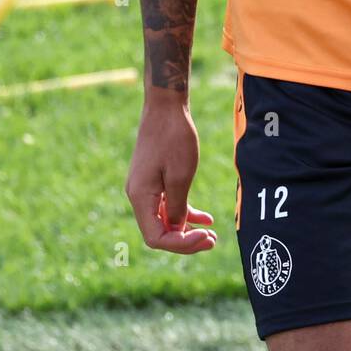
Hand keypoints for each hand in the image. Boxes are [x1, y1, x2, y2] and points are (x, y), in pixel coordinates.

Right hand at [126, 97, 216, 253]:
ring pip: (164, 220)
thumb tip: (177, 230)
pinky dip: (184, 212)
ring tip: (210, 235)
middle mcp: (138, 197)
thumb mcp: (180, 175)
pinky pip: (167, 205)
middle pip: (159, 232)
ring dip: (186, 229)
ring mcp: (145, 188)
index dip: (180, 244)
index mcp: (140, 197)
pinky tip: (205, 217)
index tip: (204, 236)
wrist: (166, 107)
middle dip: (185, 240)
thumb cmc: (174, 138)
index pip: (156, 238)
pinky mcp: (153, 180)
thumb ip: (178, 207)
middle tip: (212, 240)